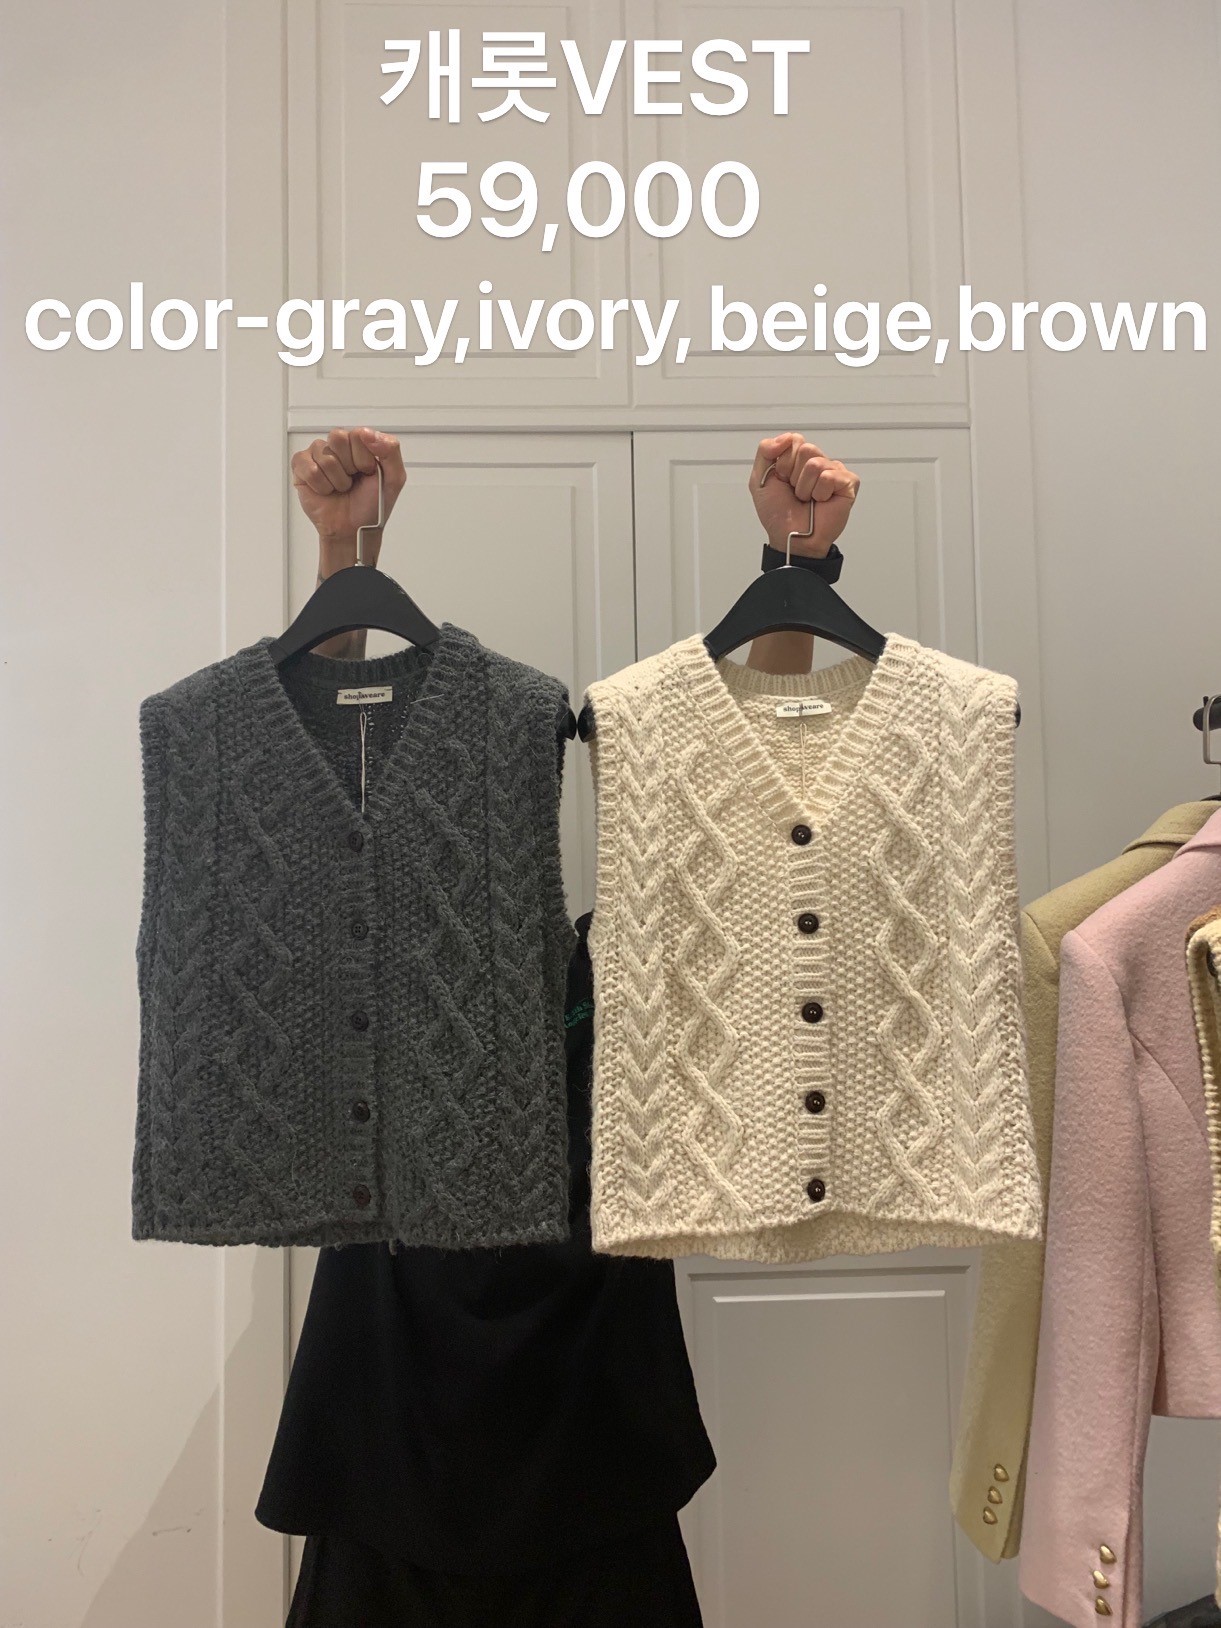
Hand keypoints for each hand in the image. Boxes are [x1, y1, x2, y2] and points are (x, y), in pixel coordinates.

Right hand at [291, 427, 406, 577]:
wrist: (353, 529)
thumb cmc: (371, 505)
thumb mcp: (394, 479)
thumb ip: (391, 450)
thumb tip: (369, 434)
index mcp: (360, 444)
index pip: (358, 434)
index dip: (364, 457)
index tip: (368, 472)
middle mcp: (339, 446)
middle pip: (338, 438)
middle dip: (349, 467)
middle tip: (353, 480)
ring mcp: (318, 455)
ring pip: (324, 456)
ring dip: (337, 480)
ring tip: (340, 488)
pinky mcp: (302, 467)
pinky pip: (308, 467)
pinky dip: (320, 485)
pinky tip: (326, 490)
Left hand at [748, 432, 859, 558]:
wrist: (790, 537)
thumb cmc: (778, 514)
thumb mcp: (760, 479)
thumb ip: (765, 450)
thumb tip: (786, 437)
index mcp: (798, 460)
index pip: (794, 440)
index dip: (783, 463)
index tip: (783, 481)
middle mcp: (818, 463)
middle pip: (806, 449)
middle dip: (794, 475)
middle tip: (797, 493)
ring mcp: (834, 472)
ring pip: (816, 463)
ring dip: (805, 487)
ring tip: (808, 500)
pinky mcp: (848, 484)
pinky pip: (831, 476)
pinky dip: (821, 492)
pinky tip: (821, 502)